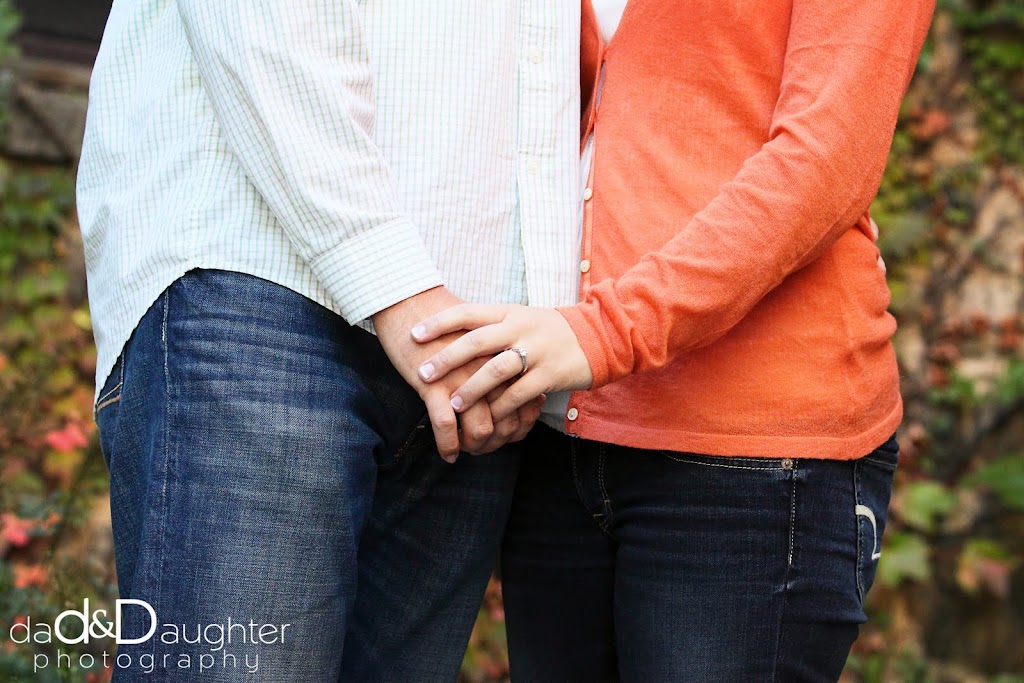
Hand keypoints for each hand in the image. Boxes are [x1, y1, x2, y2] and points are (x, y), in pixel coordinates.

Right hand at [372, 289, 542, 460]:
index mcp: (503, 358)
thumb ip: (497, 362)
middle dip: (497, 442)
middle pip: (506, 421)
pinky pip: (446, 425)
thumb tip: (509, 389)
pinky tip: (448, 454)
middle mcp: (488, 370)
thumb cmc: (444, 323)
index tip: (506, 433)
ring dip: (475, 447)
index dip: (518, 426)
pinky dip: (448, 445)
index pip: (523, 403)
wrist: (409, 301)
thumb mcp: (481, 341)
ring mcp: (463, 378)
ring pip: (481, 429)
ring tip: (467, 449)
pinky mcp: (434, 384)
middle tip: (484, 447)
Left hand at [411, 304, 592, 421]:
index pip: (467, 313)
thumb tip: (449, 336)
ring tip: (453, 404)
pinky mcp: (550, 374)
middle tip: (423, 374)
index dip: (439, 323)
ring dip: (472, 388)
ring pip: (496, 369)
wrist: (599, 335)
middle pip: (477, 340)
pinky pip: (519, 393)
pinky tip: (487, 418)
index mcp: (509, 312)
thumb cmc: (550, 331)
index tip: (414, 335)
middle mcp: (520, 328)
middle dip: (447, 359)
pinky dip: (501, 407)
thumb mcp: (521, 319)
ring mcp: (536, 351)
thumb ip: (491, 327)